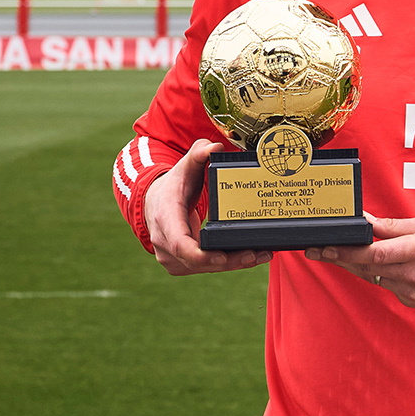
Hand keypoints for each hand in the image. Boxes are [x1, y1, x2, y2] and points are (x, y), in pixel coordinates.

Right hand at [143, 138, 271, 275]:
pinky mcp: (179, 265)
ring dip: (233, 264)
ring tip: (260, 255)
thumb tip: (214, 146)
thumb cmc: (173, 186)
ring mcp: (170, 257)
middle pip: (198, 260)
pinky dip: (226, 264)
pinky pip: (205, 268)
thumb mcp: (183, 167)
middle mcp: (164, 241)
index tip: (220, 257)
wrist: (154, 203)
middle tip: (256, 254)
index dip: (199, 254)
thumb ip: (198, 154)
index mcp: (165, 217)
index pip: (179, 243)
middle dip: (229, 260)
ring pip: (204, 268)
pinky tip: (249, 258)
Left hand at [304, 214, 414, 307]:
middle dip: (340, 258)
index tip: (327, 246)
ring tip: (335, 254)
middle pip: (367, 267)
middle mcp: (414, 275)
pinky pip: (387, 285)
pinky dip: (378, 274)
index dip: (347, 251)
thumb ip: (394, 227)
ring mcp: (413, 291)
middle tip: (318, 250)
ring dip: (355, 266)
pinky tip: (370, 265)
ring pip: (374, 277)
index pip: (374, 254)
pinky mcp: (412, 301)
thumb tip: (367, 221)